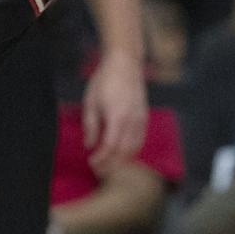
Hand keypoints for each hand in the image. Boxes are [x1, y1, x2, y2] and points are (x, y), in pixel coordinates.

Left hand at [82, 49, 147, 166]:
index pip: (110, 147)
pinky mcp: (144, 117)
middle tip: (98, 169)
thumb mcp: (90, 102)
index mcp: (117, 117)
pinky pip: (140, 140)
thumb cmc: (105, 80)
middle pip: (124, 152)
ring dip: (122, 160)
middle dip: (111, 164)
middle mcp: (132, 121)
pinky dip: (131, 151)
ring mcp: (141, 120)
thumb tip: (89, 145)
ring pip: (135, 148)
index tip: (91, 162)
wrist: (125, 64)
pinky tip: (122, 153)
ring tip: (109, 164)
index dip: (101, 159)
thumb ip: (90, 126)